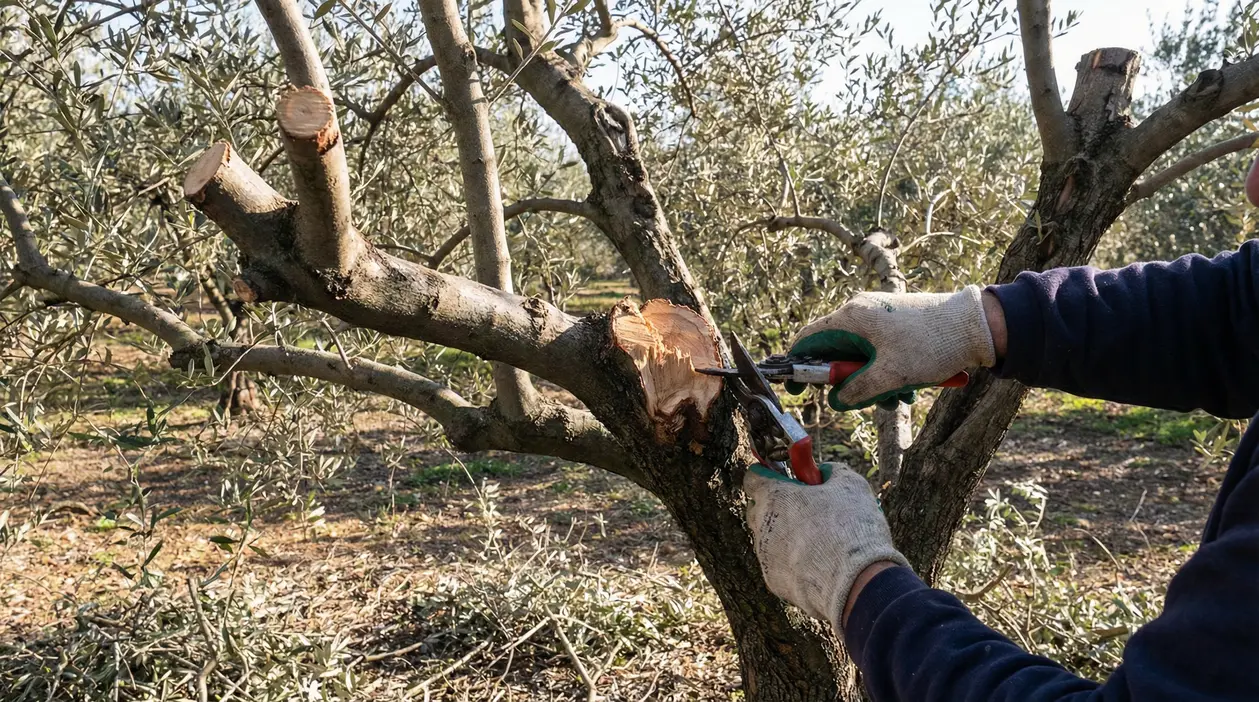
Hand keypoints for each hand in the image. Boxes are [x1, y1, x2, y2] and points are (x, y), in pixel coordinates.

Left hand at [743, 463, 908, 635]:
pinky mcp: (774, 582)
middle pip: (758, 508)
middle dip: (777, 504)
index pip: (753, 476)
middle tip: (807, 506)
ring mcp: (765, 556)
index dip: (770, 473)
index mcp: (774, 496)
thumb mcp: (850, 484)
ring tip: (820, 539)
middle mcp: (761, 525)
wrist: (856, 583)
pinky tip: (819, 563)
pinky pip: (779, 564)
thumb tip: (823, 472)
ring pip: (769, 538)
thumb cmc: (851, 527)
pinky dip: (793, 561)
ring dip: (786, 534)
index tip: (785, 475)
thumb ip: (831, 471)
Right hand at [787, 285, 996, 410]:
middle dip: (852, 383)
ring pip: (862, 358)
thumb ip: (857, 391)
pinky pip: (881, 353)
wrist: (978, 326)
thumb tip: (837, 401)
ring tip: (902, 395)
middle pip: (837, 355)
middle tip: (871, 400)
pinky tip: (913, 385)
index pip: (807, 341)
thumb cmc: (932, 344)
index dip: (798, 367)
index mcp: (851, 317)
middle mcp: (861, 312)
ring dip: (877, 383)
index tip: (799, 391)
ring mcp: (880, 317)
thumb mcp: (891, 376)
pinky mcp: (897, 325)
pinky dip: (891, 372)